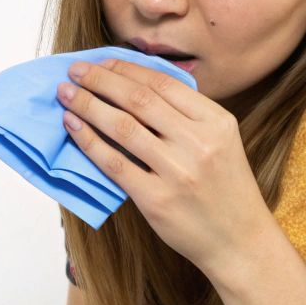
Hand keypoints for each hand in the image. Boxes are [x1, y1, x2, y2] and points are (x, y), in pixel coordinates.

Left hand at [56, 57, 274, 272]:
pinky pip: (113, 163)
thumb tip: (135, 83)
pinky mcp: (156, 200)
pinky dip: (88, 140)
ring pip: (122, 126)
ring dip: (88, 105)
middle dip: (100, 80)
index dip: (126, 69)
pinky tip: (73, 126)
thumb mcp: (222, 141)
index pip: (163, 84)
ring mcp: (177, 172)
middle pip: (138, 99)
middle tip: (74, 71)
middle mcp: (199, 143)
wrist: (239, 242)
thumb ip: (187, 115)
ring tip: (66, 94)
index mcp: (217, 122)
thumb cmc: (224, 188)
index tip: (100, 62)